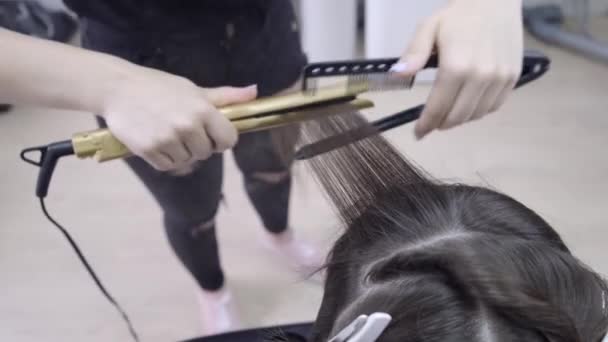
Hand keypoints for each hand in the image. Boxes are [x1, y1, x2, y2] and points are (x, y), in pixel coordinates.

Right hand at [100, 66, 256, 170]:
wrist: (118, 89)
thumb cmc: (159, 87)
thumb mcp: (194, 89)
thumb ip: (225, 97)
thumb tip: (254, 92)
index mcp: (203, 110)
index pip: (229, 140)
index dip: (222, 139)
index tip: (211, 133)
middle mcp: (187, 126)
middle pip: (207, 153)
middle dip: (199, 145)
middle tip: (183, 129)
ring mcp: (168, 139)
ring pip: (188, 161)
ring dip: (181, 152)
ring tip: (167, 132)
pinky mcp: (149, 150)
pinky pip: (168, 166)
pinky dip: (165, 158)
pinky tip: (157, 140)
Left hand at [391, 0, 523, 138]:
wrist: (495, 0)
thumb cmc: (458, 16)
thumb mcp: (428, 29)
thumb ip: (413, 54)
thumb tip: (397, 74)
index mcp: (456, 66)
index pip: (438, 108)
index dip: (426, 125)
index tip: (418, 133)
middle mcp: (481, 75)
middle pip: (457, 117)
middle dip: (441, 124)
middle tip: (432, 123)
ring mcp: (500, 77)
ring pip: (476, 115)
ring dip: (460, 119)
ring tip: (449, 112)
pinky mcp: (513, 76)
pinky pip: (494, 106)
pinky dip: (479, 110)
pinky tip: (468, 103)